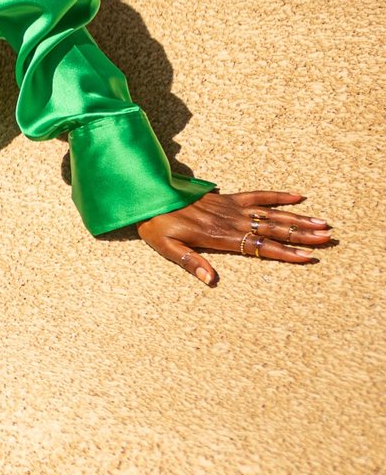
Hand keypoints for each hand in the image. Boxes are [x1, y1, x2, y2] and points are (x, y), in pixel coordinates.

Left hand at [136, 190, 334, 285]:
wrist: (147, 194)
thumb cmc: (155, 224)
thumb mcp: (166, 247)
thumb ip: (190, 262)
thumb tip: (210, 280)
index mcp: (218, 236)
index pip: (258, 247)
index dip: (284, 253)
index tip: (306, 258)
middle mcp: (230, 221)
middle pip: (272, 229)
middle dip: (301, 235)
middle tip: (327, 239)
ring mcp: (231, 208)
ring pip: (270, 214)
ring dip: (297, 219)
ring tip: (322, 224)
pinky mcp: (227, 198)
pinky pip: (257, 195)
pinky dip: (277, 195)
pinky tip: (298, 197)